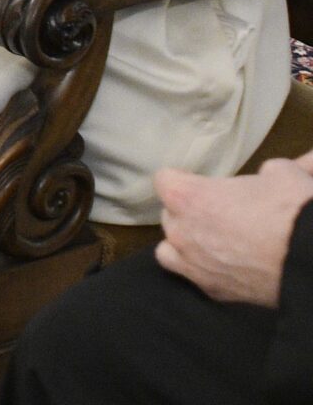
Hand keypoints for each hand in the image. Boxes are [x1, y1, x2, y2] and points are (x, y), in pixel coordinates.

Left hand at [154, 157, 312, 306]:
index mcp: (188, 197)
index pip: (164, 180)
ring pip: (169, 249)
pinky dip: (199, 270)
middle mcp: (180, 231)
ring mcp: (192, 264)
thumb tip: (266, 177)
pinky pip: (191, 276)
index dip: (184, 179)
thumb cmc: (291, 209)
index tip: (202, 183)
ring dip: (184, 242)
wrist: (312, 259)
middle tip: (219, 211)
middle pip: (170, 214)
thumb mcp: (278, 172)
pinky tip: (221, 266)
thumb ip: (259, 174)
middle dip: (189, 211)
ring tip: (209, 240)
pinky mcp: (213, 290)